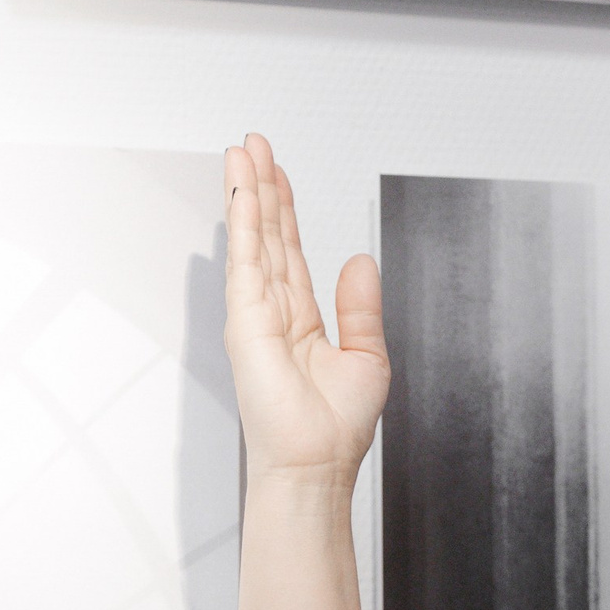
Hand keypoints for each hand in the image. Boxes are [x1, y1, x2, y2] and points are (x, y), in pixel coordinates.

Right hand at [224, 135, 388, 491]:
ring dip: (247, 192)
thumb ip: (361, 307)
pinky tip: (244, 190)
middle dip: (260, 186)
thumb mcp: (366, 357)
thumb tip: (361, 262)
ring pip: (252, 238)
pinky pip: (247, 259)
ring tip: (243, 150)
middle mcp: (273, 312)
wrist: (315, 466)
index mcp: (300, 320)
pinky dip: (245, 221)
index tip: (278, 172)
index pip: (289, 251)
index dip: (284, 209)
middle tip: (254, 143)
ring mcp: (255, 314)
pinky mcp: (246, 321)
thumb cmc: (333, 429)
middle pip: (266, 235)